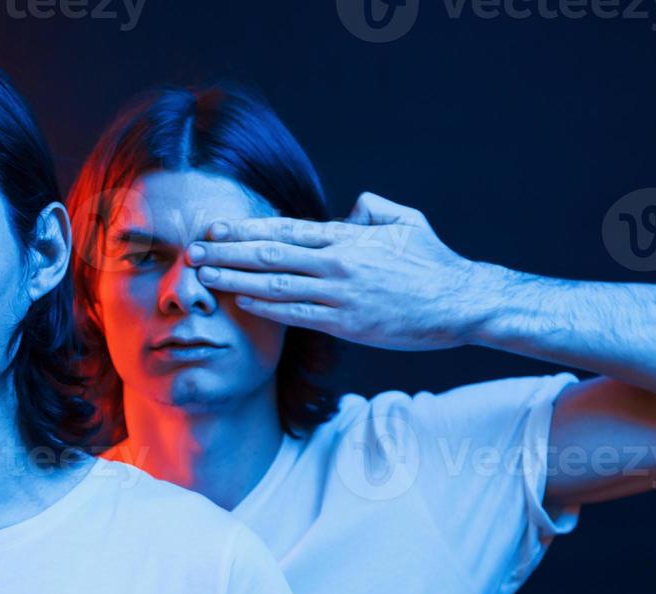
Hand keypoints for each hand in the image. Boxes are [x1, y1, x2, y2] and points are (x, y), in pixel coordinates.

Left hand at [187, 192, 490, 350]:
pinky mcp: (347, 323)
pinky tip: (242, 303)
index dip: (246, 228)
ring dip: (236, 282)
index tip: (216, 226)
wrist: (462, 302)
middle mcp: (338, 264)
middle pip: (270, 255)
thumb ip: (371, 209)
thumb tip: (348, 207)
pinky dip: (268, 308)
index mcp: (348, 237)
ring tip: (205, 277)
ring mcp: (341, 295)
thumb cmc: (434, 263)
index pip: (285, 229)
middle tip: (193, 250)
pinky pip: (298, 315)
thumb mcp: (405, 221)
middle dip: (227, 253)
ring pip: (276, 286)